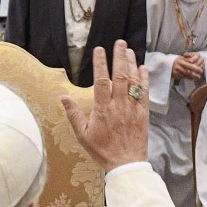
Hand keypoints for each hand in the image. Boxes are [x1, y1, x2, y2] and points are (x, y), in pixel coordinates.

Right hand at [60, 41, 149, 170]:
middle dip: (119, 57)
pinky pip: (144, 92)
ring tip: (129, 50)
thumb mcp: (83, 135)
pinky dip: (143, 79)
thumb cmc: (102, 150)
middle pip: (120, 76)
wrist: (126, 164)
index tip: (99, 50)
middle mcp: (118, 105)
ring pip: (132, 81)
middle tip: (119, 43)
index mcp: (102, 109)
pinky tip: (142, 68)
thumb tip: (63, 97)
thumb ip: (74, 114)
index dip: (100, 64)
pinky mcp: (143, 113)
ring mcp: (132, 108)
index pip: (101, 81)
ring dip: (131, 64)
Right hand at [171, 54, 204, 81]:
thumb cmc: (177, 61)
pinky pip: (183, 77)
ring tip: (198, 77)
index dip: (195, 68)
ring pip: (186, 75)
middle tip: (200, 76)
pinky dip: (188, 78)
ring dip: (193, 77)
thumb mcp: (181, 58)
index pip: (189, 65)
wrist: (167, 64)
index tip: (201, 70)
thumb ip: (188, 59)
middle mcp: (178, 66)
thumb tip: (194, 60)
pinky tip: (192, 78)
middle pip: (188, 71)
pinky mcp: (175, 75)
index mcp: (181, 61)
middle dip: (195, 74)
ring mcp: (176, 71)